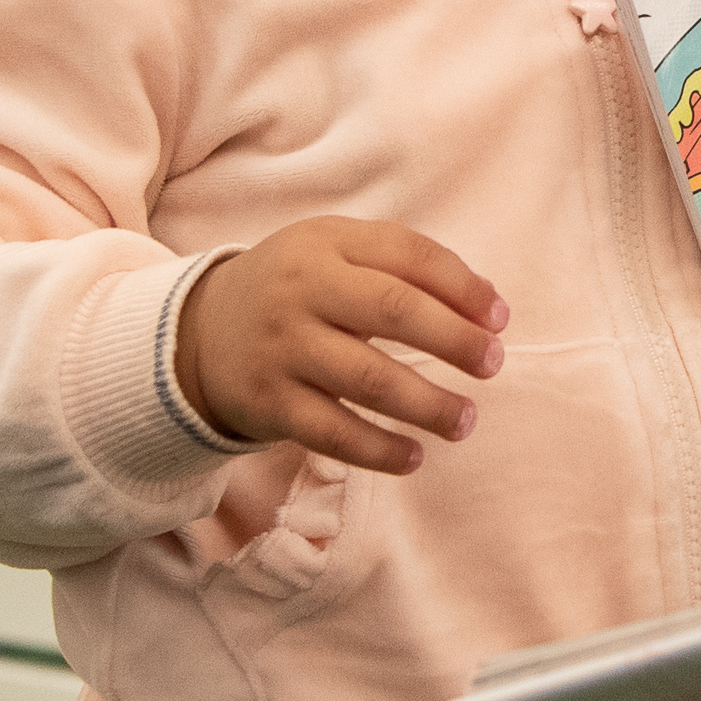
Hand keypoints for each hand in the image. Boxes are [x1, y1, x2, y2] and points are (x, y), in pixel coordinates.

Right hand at [173, 217, 507, 473]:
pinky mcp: (270, 403)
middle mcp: (303, 290)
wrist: (201, 333)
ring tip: (465, 419)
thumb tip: (487, 305)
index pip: (408, 254)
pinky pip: (334, 433)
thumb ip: (404, 267)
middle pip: (394, 310)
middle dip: (454, 340)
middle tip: (492, 364)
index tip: (499, 319)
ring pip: (370, 379)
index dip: (462, 287)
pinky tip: (414, 457)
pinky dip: (379, 450)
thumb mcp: (336, 253)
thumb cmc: (297, 290)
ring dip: (428, 405)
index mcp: (328, 243)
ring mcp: (284, 348)